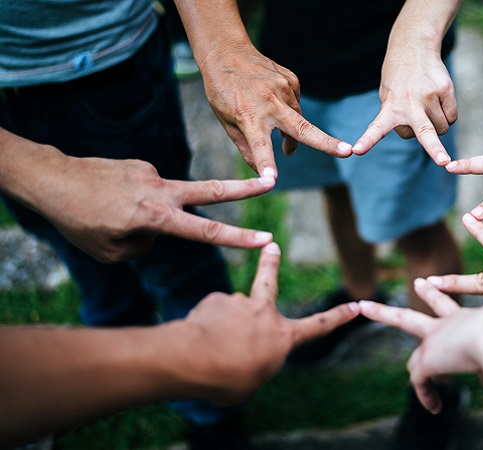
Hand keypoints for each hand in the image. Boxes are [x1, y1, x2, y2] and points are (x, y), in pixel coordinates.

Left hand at [37, 155, 274, 262]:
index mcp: (155, 218)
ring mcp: (152, 173)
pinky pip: (149, 192)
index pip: (206, 232)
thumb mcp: (113, 252)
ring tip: (111, 212)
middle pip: (212, 191)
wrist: (53, 180)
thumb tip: (159, 231)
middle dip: (244, 188)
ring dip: (149, 213)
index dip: (239, 239)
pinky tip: (113, 199)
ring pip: (166, 202)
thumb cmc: (80, 221)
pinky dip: (136, 201)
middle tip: (270, 182)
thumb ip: (146, 245)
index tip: (266, 240)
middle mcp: (160, 191)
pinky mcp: (142, 164)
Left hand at [182, 242, 359, 404]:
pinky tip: (197, 339)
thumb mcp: (251, 382)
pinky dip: (205, 326)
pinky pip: (210, 316)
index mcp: (283, 337)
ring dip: (223, 323)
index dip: (340, 317)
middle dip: (272, 263)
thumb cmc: (227, 379)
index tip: (356, 306)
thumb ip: (254, 362)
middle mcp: (264, 313)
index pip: (319, 326)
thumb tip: (242, 348)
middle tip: (271, 246)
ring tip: (210, 344)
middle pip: (270, 281)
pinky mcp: (214, 300)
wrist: (194, 360)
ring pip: (232, 313)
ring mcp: (239, 302)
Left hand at [200, 43, 352, 178]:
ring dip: (293, 131)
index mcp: (248, 116)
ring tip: (280, 133)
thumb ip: (245, 147)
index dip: (266, 164)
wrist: (227, 51)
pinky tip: (274, 102)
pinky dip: (289, 110)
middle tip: (347, 152)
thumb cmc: (222, 90)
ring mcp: (283, 88)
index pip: (259, 146)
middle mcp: (269, 102)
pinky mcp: (292, 80)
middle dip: (326, 142)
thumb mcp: (226, 121)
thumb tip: (261, 172)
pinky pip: (296, 103)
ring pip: (298, 119)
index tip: (270, 180)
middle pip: (302, 128)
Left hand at [352, 44, 456, 164]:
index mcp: (390, 107)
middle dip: (434, 149)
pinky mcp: (446, 89)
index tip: (356, 151)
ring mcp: (430, 96)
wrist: (414, 46)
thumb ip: (395, 118)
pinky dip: (447, 115)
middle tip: (443, 161)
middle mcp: (410, 103)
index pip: (376, 128)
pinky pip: (452, 117)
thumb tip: (416, 135)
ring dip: (437, 126)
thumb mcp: (387, 95)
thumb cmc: (398, 79)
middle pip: (424, 131)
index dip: (367, 141)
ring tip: (427, 108)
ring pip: (441, 129)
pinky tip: (438, 101)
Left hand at [359, 278, 482, 412]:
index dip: (444, 298)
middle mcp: (450, 323)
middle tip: (397, 283)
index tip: (436, 286)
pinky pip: (420, 381)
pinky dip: (427, 395)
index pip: (453, 308)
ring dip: (383, 313)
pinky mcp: (428, 358)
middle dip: (407, 296)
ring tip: (367, 305)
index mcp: (471, 319)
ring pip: (403, 321)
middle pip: (421, 307)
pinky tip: (435, 407)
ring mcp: (435, 337)